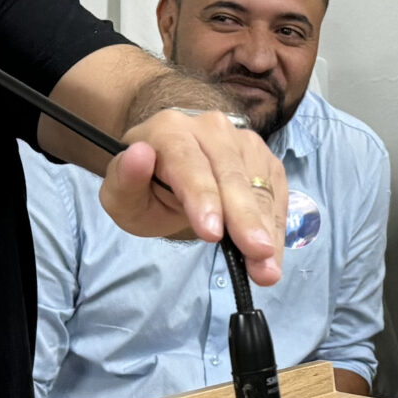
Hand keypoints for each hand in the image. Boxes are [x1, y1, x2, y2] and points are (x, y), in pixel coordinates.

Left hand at [100, 108, 286, 284]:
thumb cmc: (145, 190)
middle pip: (231, 173)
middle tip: (258, 253)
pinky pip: (276, 194)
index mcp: (170, 130)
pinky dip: (275, 227)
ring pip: (260, 185)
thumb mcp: (122, 196)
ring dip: (266, 228)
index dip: (202, 196)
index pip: (188, 161)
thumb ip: (124, 181)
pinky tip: (272, 255)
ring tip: (268, 269)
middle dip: (245, 217)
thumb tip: (139, 156)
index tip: (212, 233)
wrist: (168, 176)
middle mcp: (211, 128)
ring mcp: (242, 141)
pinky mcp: (265, 160)